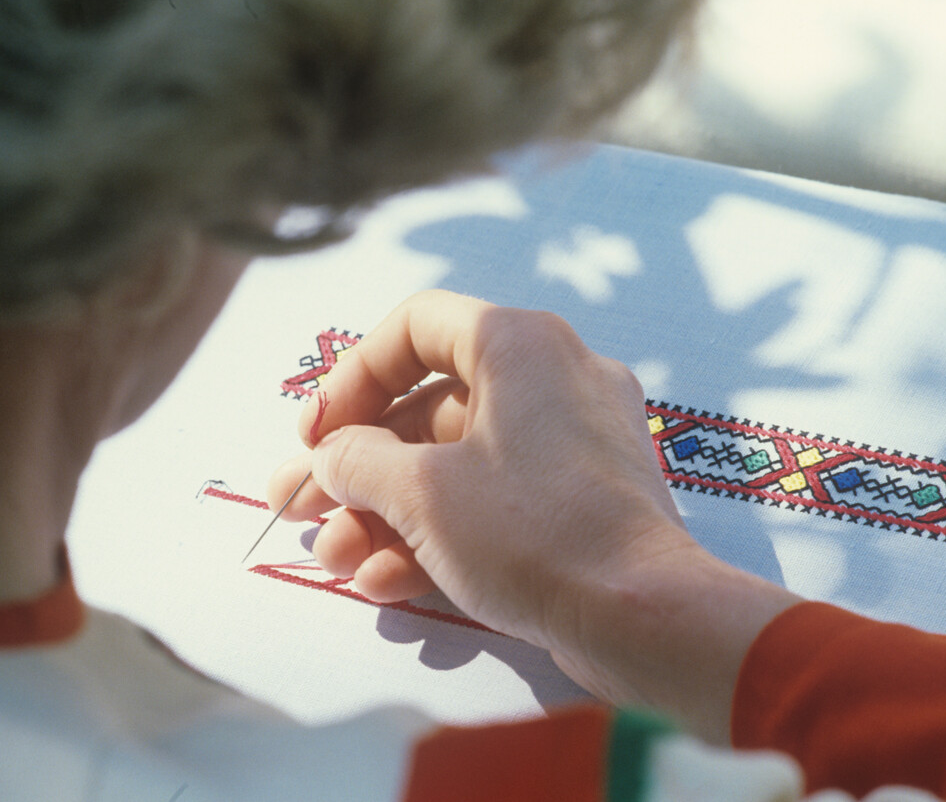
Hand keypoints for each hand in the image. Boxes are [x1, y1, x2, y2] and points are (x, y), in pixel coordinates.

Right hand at [269, 290, 799, 740]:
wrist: (645, 616)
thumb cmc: (532, 532)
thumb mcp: (422, 493)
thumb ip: (356, 462)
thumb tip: (330, 457)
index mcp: (519, 344)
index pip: (413, 328)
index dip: (350, 379)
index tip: (314, 436)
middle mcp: (552, 378)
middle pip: (427, 408)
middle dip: (356, 468)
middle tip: (301, 509)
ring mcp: (572, 442)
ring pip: (457, 464)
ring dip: (387, 512)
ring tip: (336, 562)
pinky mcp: (582, 500)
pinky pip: (496, 500)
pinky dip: (440, 533)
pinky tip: (385, 582)